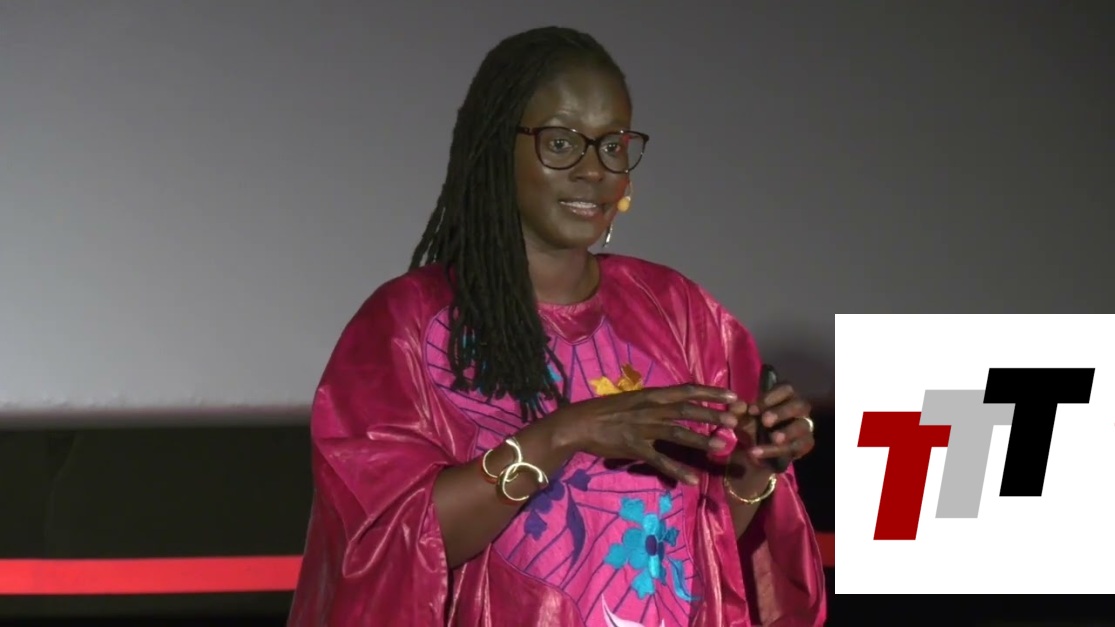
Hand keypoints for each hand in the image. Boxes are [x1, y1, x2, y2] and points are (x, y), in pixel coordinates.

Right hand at [547, 384, 739, 485]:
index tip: (733, 395)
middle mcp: (650, 409)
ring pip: (677, 433)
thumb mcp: (634, 400)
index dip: (711, 393)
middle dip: (713, 414)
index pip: (686, 390)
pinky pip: (658, 460)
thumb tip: (678, 406)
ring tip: (721, 446)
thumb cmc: (606, 411)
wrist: (578, 423)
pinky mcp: (633, 448)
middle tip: (736, 419)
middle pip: (686, 410)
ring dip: (700, 439)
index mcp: (651, 395)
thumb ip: (656, 403)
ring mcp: (642, 428)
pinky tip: (691, 480)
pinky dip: (676, 470)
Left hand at [728, 381, 814, 471]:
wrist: (754, 452)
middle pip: (800, 405)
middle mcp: (799, 409)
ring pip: (803, 426)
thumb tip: (737, 405)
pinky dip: (778, 450)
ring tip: (774, 438)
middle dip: (782, 412)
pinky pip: (797, 446)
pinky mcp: (805, 444)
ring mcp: (805, 426)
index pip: (787, 389)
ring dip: (787, 432)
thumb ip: (738, 412)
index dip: (772, 397)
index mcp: (785, 397)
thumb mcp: (741, 419)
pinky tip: (761, 452)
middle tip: (765, 421)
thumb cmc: (752, 428)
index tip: (753, 409)